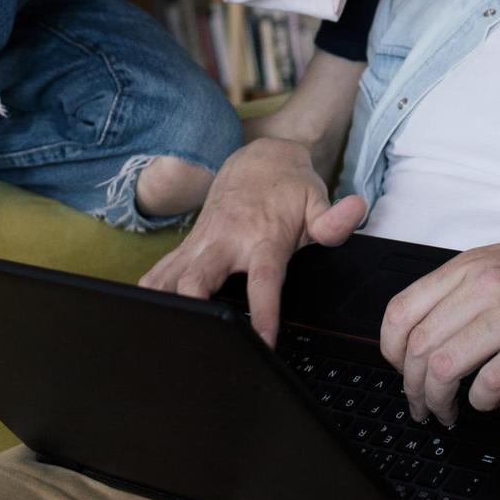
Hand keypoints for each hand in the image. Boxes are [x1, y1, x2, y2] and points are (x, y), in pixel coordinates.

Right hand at [137, 137, 366, 347]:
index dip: (263, 312)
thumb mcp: (318, 201)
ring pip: (168, 278)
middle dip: (190, 307)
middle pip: (197, 280)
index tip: (262, 341)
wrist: (259, 158)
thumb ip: (334, 220)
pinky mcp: (186, 245)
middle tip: (195, 340)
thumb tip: (355, 210)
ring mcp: (201, 244)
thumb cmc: (291, 189)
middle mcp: (226, 242)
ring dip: (162, 305)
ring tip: (158, 338)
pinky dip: (149, 294)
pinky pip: (158, 272)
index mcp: (262, 239)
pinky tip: (143, 317)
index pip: (263, 282)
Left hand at [379, 221, 499, 426]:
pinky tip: (490, 401)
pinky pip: (488, 384)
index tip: (398, 368)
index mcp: (471, 265)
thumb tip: (435, 325)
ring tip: (447, 414)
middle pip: (416, 348)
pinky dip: (480, 401)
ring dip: (438, 402)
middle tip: (422, 405)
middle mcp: (484, 288)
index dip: (389, 351)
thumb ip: (469, 286)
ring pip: (442, 368)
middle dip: (411, 388)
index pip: (401, 311)